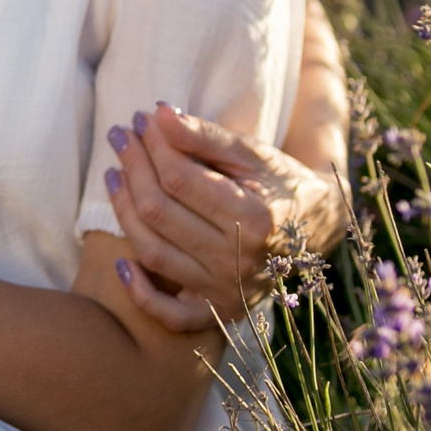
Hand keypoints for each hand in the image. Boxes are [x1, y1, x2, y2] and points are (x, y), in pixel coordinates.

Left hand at [109, 101, 349, 331]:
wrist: (317, 228)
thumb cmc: (279, 183)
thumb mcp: (251, 153)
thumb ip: (205, 136)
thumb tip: (157, 114)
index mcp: (256, 219)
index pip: (179, 179)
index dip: (153, 146)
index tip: (140, 120)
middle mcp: (239, 261)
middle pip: (159, 212)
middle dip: (133, 167)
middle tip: (120, 135)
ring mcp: (227, 291)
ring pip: (153, 252)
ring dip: (122, 211)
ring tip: (113, 174)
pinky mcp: (218, 312)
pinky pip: (170, 315)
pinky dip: (140, 294)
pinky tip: (120, 264)